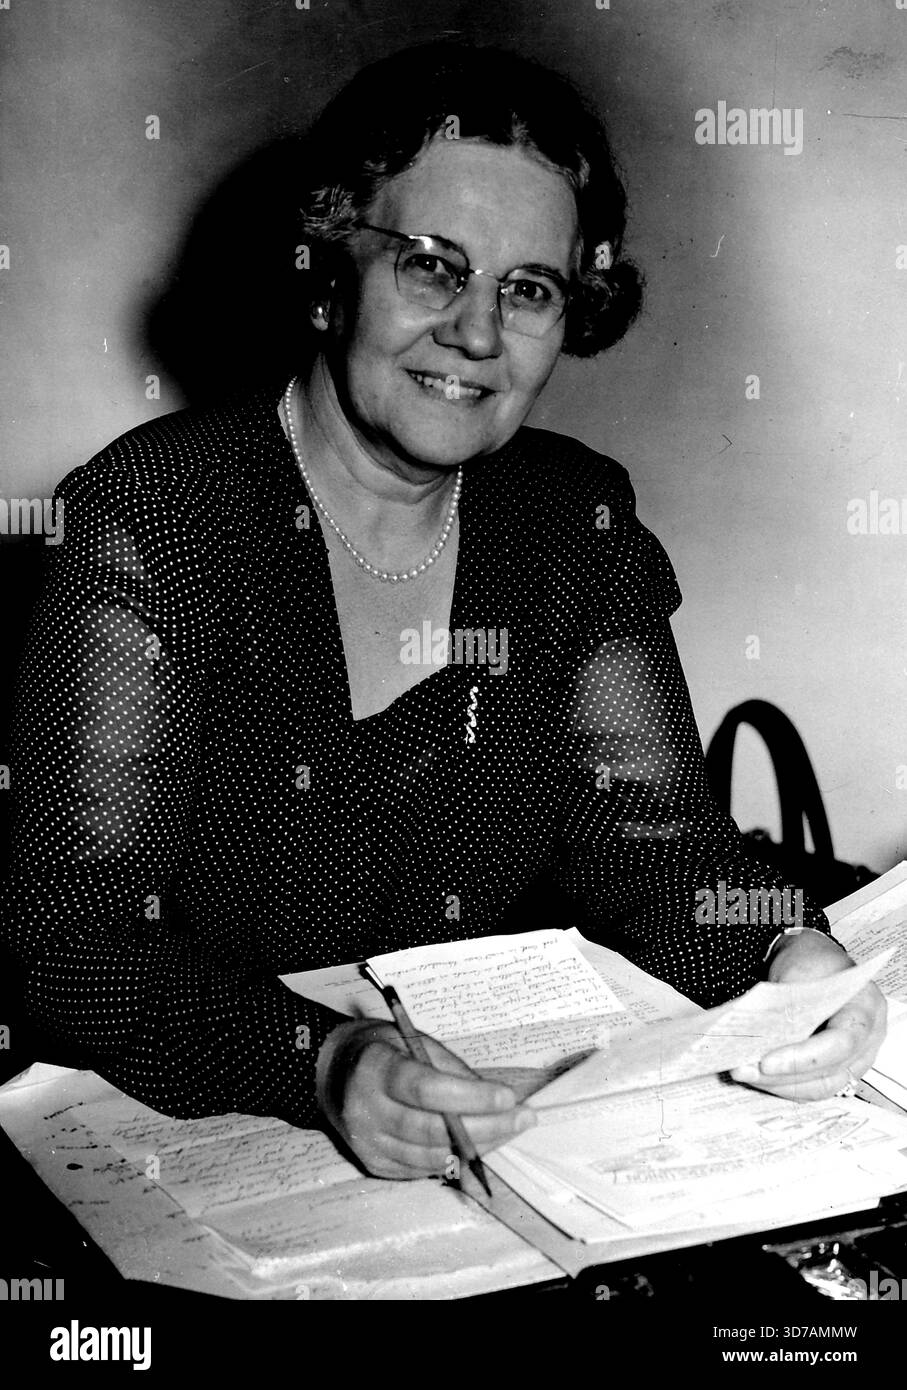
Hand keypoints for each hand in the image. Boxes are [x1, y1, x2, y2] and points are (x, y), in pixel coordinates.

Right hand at [315, 1018, 536, 1179]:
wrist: (330, 1074)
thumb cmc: (380, 1051)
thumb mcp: (410, 1039)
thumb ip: (448, 1068)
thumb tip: (492, 1098)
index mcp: (374, 1070)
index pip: (424, 1089)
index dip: (469, 1097)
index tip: (508, 1097)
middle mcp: (365, 1111)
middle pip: (431, 1129)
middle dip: (485, 1127)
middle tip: (522, 1118)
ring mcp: (367, 1144)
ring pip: (430, 1156)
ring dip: (478, 1147)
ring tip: (509, 1131)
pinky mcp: (374, 1165)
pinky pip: (422, 1169)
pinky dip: (455, 1159)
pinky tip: (479, 1145)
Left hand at [730, 930, 886, 1101]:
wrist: (814, 963)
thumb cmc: (811, 963)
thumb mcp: (797, 971)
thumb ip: (786, 1006)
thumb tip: (759, 1040)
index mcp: (866, 1008)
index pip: (841, 1042)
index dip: (803, 1057)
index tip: (766, 1061)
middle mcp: (868, 1040)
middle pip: (829, 1071)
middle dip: (783, 1075)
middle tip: (743, 1069)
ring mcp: (856, 1059)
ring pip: (820, 1086)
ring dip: (778, 1085)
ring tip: (743, 1073)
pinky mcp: (837, 1070)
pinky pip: (812, 1087)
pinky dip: (783, 1084)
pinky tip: (755, 1076)